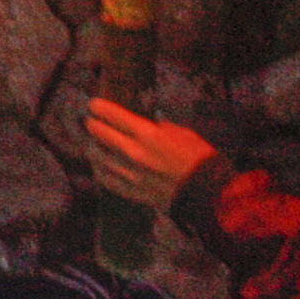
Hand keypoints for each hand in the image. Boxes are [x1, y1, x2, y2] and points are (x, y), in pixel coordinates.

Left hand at [86, 99, 221, 211]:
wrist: (209, 193)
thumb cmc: (201, 159)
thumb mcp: (183, 134)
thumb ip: (162, 129)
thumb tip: (152, 127)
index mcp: (148, 134)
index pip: (114, 116)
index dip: (100, 108)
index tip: (94, 105)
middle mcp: (134, 153)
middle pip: (102, 136)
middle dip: (93, 127)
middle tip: (90, 123)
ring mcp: (131, 174)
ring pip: (99, 159)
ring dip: (93, 149)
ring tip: (92, 145)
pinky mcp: (134, 192)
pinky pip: (108, 181)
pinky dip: (100, 172)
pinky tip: (99, 168)